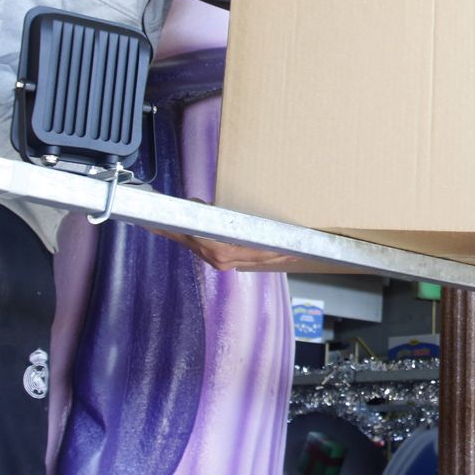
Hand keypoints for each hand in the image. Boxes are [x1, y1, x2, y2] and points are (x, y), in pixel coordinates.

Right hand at [149, 228, 309, 271]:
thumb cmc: (189, 216)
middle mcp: (224, 261)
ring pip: (255, 261)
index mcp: (223, 250)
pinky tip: (274, 253)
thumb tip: (236, 214)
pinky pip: (248, 259)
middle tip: (303, 251)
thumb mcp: (207, 211)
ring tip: (293, 253)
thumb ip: (222, 214)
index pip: (257, 253)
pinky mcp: (222, 261)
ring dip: (274, 257)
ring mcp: (223, 263)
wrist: (171, 226)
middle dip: (281, 255)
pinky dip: (263, 256)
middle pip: (260, 259)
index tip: (294, 248)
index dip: (277, 251)